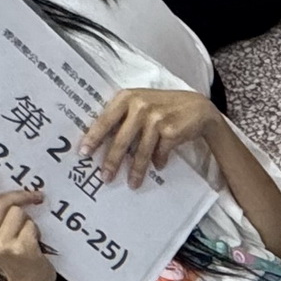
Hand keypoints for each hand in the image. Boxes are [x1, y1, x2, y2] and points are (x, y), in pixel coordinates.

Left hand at [79, 88, 217, 185]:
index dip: (94, 138)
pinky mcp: (171, 130)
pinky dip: (159, 162)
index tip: (84, 153)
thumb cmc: (163, 106)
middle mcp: (140, 106)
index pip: (105, 120)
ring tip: (133, 183)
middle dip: (112, 161)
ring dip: (136, 170)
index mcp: (127, 97)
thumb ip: (123, 116)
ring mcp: (156, 118)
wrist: (197, 107)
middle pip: (121, 140)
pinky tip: (159, 165)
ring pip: (141, 151)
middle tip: (106, 177)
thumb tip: (102, 143)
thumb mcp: (140, 103)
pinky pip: (160, 153)